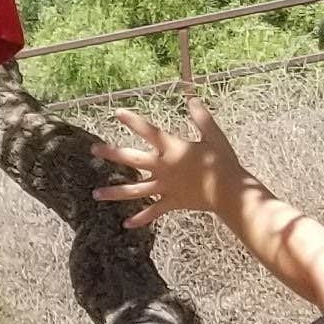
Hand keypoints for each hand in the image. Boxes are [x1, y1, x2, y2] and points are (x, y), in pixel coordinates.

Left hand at [90, 100, 251, 230]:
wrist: (230, 191)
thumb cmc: (223, 162)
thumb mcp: (214, 136)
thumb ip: (201, 118)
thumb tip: (192, 99)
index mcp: (172, 148)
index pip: (148, 131)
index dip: (133, 121)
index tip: (117, 113)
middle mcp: (163, 167)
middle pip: (132, 159)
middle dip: (112, 154)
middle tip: (94, 150)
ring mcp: (165, 187)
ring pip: (134, 190)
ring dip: (114, 192)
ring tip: (95, 194)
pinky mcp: (171, 202)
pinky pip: (153, 211)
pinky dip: (141, 218)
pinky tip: (126, 224)